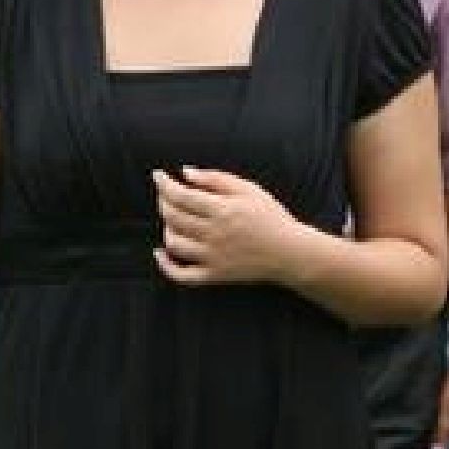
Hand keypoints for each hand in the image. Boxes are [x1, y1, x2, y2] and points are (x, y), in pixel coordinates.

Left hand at [151, 167, 303, 285]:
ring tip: (171, 218)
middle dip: (163, 201)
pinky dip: (165, 265)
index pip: (181, 196)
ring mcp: (213, 257)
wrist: (291, 253)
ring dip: (166, 227)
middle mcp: (214, 235)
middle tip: (165, 193)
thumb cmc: (271, 216)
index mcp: (223, 210)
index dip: (164, 184)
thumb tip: (185, 172)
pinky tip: (160, 253)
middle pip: (173, 217)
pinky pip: (182, 275)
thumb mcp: (249, 189)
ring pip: (174, 243)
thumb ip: (215, 178)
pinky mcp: (215, 276)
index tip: (157, 175)